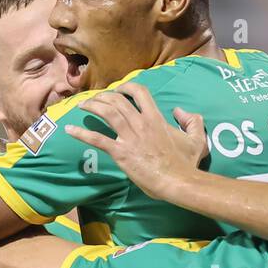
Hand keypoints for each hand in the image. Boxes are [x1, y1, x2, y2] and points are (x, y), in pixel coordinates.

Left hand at [63, 82, 207, 199]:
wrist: (178, 181)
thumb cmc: (187, 163)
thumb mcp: (197, 140)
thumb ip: (192, 121)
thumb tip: (181, 111)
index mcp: (156, 118)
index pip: (139, 92)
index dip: (127, 87)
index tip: (119, 90)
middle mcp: (140, 123)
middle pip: (117, 100)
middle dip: (103, 96)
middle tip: (95, 100)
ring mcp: (129, 137)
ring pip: (106, 113)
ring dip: (92, 106)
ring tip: (81, 106)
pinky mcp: (121, 153)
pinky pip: (97, 139)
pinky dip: (81, 133)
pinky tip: (69, 130)